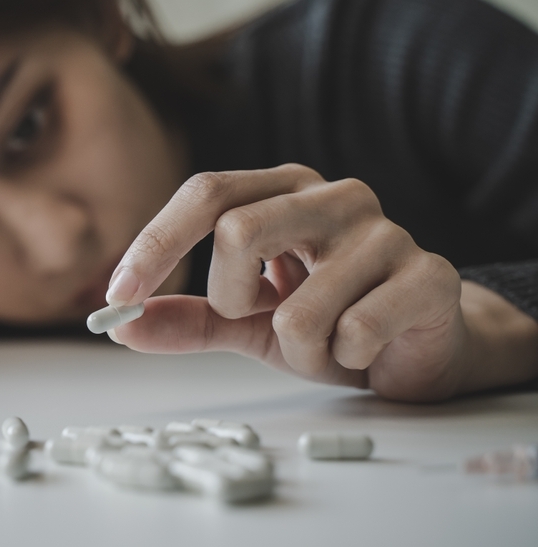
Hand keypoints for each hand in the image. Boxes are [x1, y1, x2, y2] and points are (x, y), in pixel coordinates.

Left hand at [105, 164, 537, 401]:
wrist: (418, 349)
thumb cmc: (328, 321)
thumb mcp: (247, 320)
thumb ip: (188, 318)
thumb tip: (120, 323)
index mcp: (284, 189)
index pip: (206, 192)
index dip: (156, 243)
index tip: (117, 296)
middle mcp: (334, 195)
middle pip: (239, 231)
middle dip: (231, 296)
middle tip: (256, 316)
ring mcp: (386, 231)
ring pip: (297, 306)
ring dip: (298, 346)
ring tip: (327, 341)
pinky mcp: (429, 275)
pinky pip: (353, 331)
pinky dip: (345, 357)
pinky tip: (366, 348)